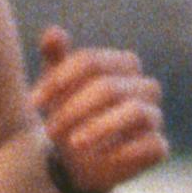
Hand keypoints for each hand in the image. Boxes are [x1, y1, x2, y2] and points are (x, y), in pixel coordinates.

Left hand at [29, 27, 167, 192]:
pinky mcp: (158, 147)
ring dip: (99, 129)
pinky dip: (124, 151)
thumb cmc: (70, 113)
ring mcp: (154, 116)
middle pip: (109, 88)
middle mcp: (146, 87)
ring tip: (73, 144)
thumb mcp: (57, 86)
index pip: (91, 62)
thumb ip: (55, 57)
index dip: (60, 80)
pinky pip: (150, 145)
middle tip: (49, 131)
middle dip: (73, 110)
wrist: (78, 160)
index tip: (33, 102)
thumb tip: (54, 32)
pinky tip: (100, 157)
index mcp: (125, 64)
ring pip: (134, 112)